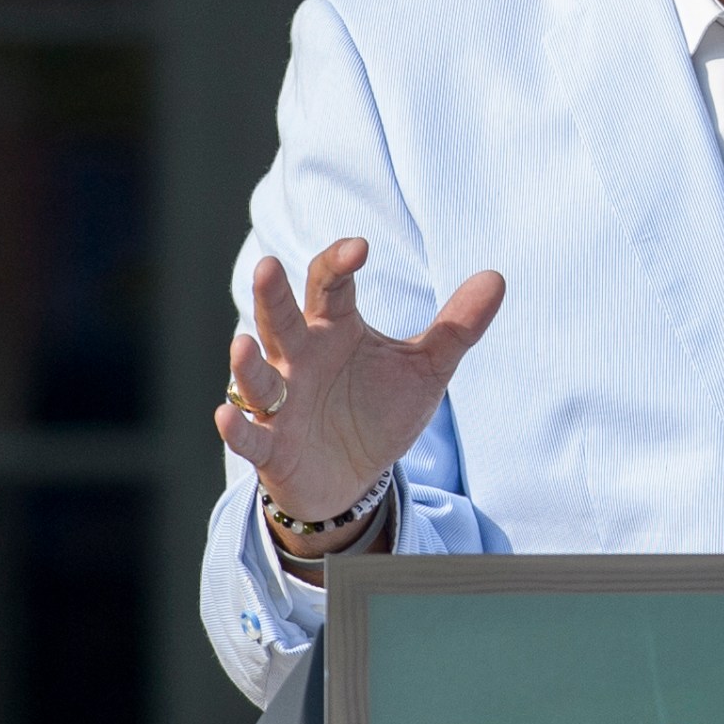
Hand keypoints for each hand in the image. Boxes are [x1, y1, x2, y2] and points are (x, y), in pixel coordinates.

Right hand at [213, 238, 504, 551]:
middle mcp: (299, 358)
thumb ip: (456, 327)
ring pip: (256, 376)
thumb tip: (497, 277)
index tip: (360, 247)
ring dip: (248, 362)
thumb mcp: (425, 370)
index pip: (330, 286)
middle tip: (269, 266)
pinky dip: (237, 426)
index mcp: (334, 329)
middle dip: (273, 296)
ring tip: (243, 343)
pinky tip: (226, 414)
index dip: (339, 263)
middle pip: (281, 320)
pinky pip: (250, 435)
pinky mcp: (271, 446)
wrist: (354, 476)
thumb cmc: (380, 410)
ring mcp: (280, 402)